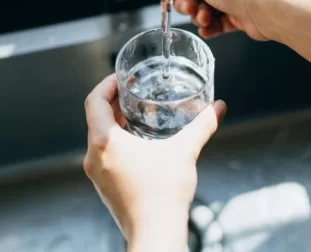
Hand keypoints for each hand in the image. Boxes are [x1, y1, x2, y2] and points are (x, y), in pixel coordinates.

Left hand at [83, 74, 226, 250]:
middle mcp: (94, 157)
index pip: (94, 101)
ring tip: (139, 115)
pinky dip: (118, 143)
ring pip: (100, 138)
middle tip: (134, 92)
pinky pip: (105, 155)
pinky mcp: (105, 186)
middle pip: (95, 118)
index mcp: (105, 142)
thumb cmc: (162, 193)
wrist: (156, 231)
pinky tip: (141, 144)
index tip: (122, 78)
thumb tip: (217, 108)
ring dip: (116, 123)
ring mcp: (97, 173)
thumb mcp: (185, 151)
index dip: (107, 84)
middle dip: (114, 102)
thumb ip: (202, 125)